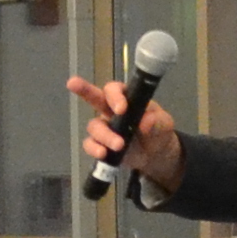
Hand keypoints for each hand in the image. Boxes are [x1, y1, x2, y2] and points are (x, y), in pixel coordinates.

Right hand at [62, 73, 182, 195]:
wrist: (157, 153)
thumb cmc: (158, 130)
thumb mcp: (164, 124)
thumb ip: (157, 122)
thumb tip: (145, 122)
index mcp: (127, 98)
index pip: (115, 90)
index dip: (115, 96)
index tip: (121, 108)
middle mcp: (111, 110)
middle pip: (94, 97)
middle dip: (83, 89)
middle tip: (72, 83)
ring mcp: (105, 127)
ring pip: (95, 126)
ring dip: (105, 136)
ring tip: (119, 145)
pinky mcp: (101, 145)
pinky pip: (90, 144)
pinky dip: (94, 149)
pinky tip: (103, 154)